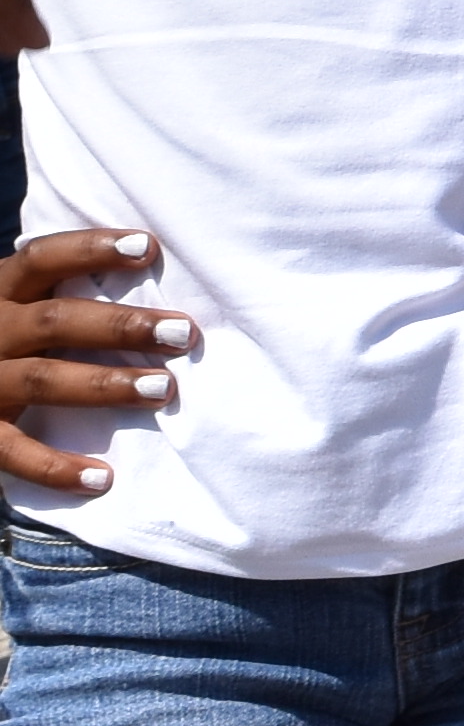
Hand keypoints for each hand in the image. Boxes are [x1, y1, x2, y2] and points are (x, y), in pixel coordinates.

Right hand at [0, 225, 194, 495]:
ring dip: (106, 384)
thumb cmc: (5, 341)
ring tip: (164, 388)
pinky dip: (56, 467)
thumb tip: (154, 266)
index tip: (150, 247)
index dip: (92, 248)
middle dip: (120, 325)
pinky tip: (101, 478)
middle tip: (183, 332)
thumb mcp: (18, 307)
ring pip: (43, 379)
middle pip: (54, 320)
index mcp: (0, 292)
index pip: (42, 259)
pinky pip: (12, 451)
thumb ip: (63, 292)